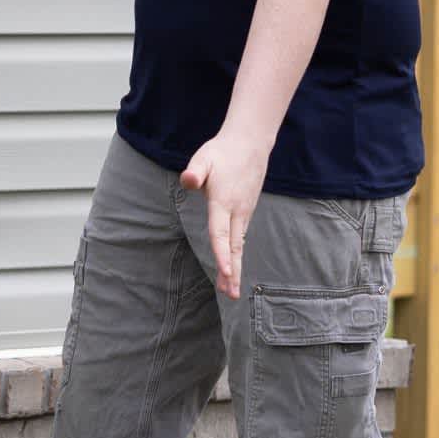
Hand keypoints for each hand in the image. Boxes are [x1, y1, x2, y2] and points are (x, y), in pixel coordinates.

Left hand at [180, 129, 269, 299]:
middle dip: (233, 272)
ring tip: (231, 290)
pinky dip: (237, 254)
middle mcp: (238, 210)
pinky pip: (241, 237)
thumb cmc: (223, 152)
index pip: (221, 232)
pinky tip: (233, 266)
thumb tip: (188, 180)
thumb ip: (195, 171)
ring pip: (239, 244)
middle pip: (234, 246)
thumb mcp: (204, 158)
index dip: (222, 254)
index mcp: (224, 202)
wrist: (250, 143)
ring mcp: (245, 211)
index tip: (226, 273)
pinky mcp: (247, 211)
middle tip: (232, 295)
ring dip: (236, 266)